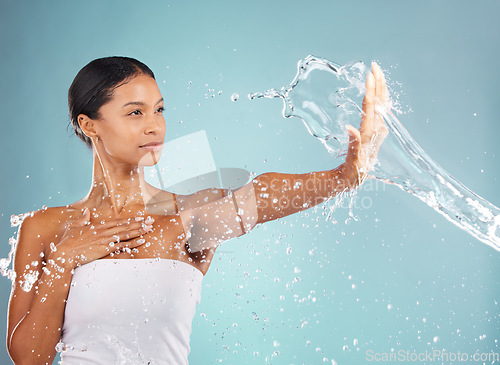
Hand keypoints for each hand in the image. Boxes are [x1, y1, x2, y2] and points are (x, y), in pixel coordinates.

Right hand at [47, 208, 153, 270]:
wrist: (65, 254)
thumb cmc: (67, 241)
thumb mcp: (74, 227)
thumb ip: (82, 219)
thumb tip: (86, 211)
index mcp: (98, 226)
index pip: (118, 221)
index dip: (130, 220)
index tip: (140, 217)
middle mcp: (104, 231)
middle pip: (126, 226)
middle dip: (139, 223)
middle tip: (151, 221)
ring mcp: (106, 240)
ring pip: (127, 234)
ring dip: (139, 231)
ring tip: (150, 228)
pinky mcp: (106, 249)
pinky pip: (123, 246)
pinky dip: (134, 243)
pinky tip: (143, 240)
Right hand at [343, 62, 388, 187]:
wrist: (357, 176)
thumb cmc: (354, 170)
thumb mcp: (352, 160)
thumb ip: (352, 144)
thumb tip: (350, 128)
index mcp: (370, 132)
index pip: (372, 107)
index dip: (370, 90)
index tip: (368, 75)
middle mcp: (378, 128)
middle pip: (380, 100)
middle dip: (378, 82)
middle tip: (374, 65)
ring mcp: (379, 127)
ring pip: (383, 102)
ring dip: (381, 86)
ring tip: (377, 72)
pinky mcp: (378, 128)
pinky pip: (381, 108)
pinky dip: (380, 95)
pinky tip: (379, 89)